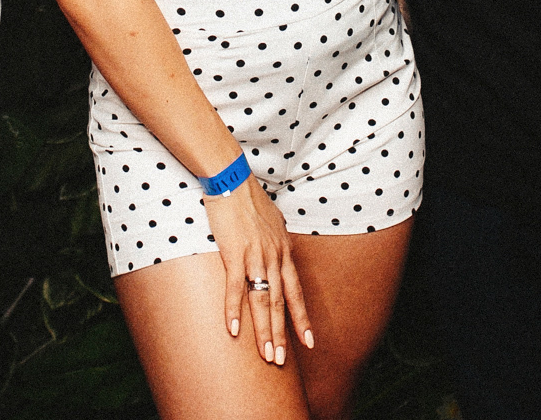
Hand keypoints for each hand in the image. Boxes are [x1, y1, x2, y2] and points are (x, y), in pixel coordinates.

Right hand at [204, 177, 312, 364]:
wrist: (232, 179)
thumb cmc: (249, 198)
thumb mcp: (273, 220)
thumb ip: (277, 240)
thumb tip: (280, 249)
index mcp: (283, 251)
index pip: (296, 292)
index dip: (301, 318)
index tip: (309, 342)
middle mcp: (274, 257)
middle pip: (281, 303)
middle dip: (283, 335)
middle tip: (282, 361)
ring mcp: (256, 256)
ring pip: (263, 301)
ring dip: (265, 331)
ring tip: (267, 356)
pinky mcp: (235, 253)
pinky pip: (235, 288)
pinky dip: (234, 310)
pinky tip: (234, 331)